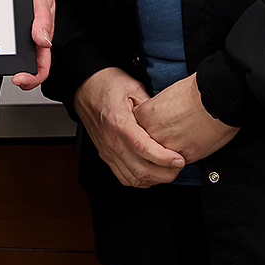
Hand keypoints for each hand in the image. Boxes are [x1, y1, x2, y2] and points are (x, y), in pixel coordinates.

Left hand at [11, 0, 54, 89]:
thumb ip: (43, 18)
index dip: (34, 76)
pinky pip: (6, 40)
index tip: (20, 78)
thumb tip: (43, 41)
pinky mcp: (9, 26)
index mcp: (43, 31)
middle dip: (21, 74)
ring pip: (16, 53)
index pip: (42, 63)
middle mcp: (31, 35)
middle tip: (10, 74)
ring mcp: (20, 31)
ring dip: (9, 60)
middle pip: (29, 64)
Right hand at [74, 66, 185, 187]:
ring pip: (132, 178)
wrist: (85, 87)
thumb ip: (151, 106)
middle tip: (178, 167)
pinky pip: (123, 177)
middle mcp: (111, 141)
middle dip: (164, 173)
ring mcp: (108, 151)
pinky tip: (150, 175)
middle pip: (139, 170)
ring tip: (168, 172)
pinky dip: (139, 181)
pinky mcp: (106, 155)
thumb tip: (168, 120)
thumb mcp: (133, 87)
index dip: (163, 158)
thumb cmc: (106, 84)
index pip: (142, 148)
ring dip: (153, 180)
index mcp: (118, 123)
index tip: (178, 160)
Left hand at [133, 72, 238, 164]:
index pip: (138, 127)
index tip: (158, 124)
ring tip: (183, 138)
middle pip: (148, 143)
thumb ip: (156, 109)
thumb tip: (157, 116)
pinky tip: (191, 143)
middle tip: (172, 131)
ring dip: (169, 151)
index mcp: (146, 115)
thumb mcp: (166, 94)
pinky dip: (184, 155)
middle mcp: (153, 133)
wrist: (216, 100)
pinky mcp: (183, 157)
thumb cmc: (196, 92)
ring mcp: (167, 147)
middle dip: (159, 139)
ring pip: (162, 156)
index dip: (150, 126)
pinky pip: (178, 161)